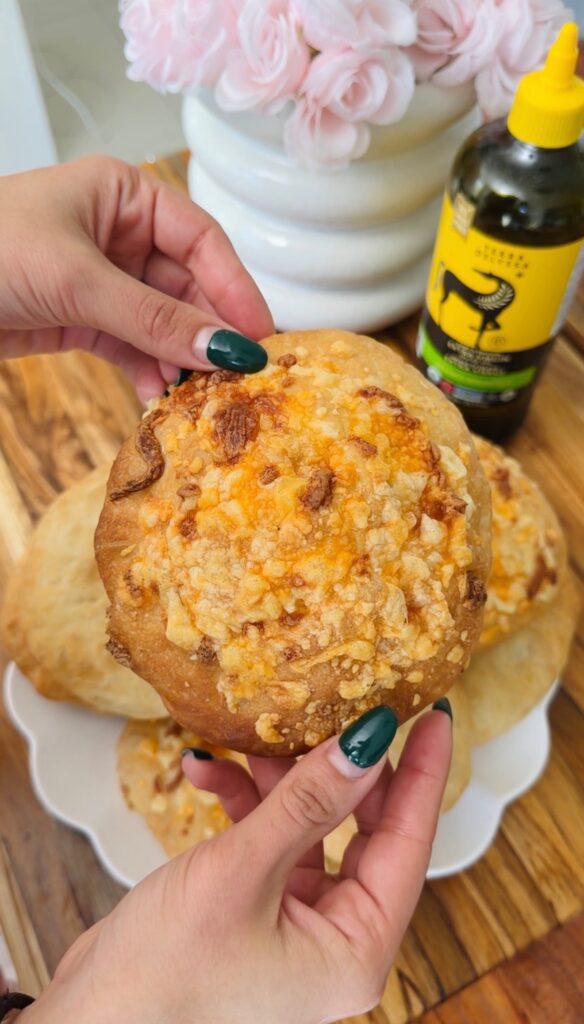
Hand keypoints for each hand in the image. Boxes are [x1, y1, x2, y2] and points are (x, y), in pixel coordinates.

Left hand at [0, 157, 272, 402]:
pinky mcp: (83, 320)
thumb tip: (228, 348)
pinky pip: (132, 346)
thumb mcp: (78, 281)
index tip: (261, 336)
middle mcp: (120, 233)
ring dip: (180, 358)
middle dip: (208, 330)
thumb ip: (156, 318)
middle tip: (239, 376)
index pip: (201, 240)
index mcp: (124, 194)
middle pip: (187, 285)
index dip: (235, 287)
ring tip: (200, 394)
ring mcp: (102, 279)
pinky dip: (148, 371)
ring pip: (162, 321)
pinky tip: (160, 395)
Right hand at [24, 703, 451, 1023]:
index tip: (434, 716)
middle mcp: (335, 939)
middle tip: (344, 709)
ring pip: (310, 828)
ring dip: (279, 781)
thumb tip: (369, 743)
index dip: (422, 774)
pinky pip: (268, 843)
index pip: (409, 842)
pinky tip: (206, 771)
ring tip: (253, 735)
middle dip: (340, 769)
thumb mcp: (243, 873)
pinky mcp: (256, 912)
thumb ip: (308, 802)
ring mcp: (295, 927)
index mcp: (356, 948)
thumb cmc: (166, 975)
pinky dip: (242, 805)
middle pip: (363, 831)